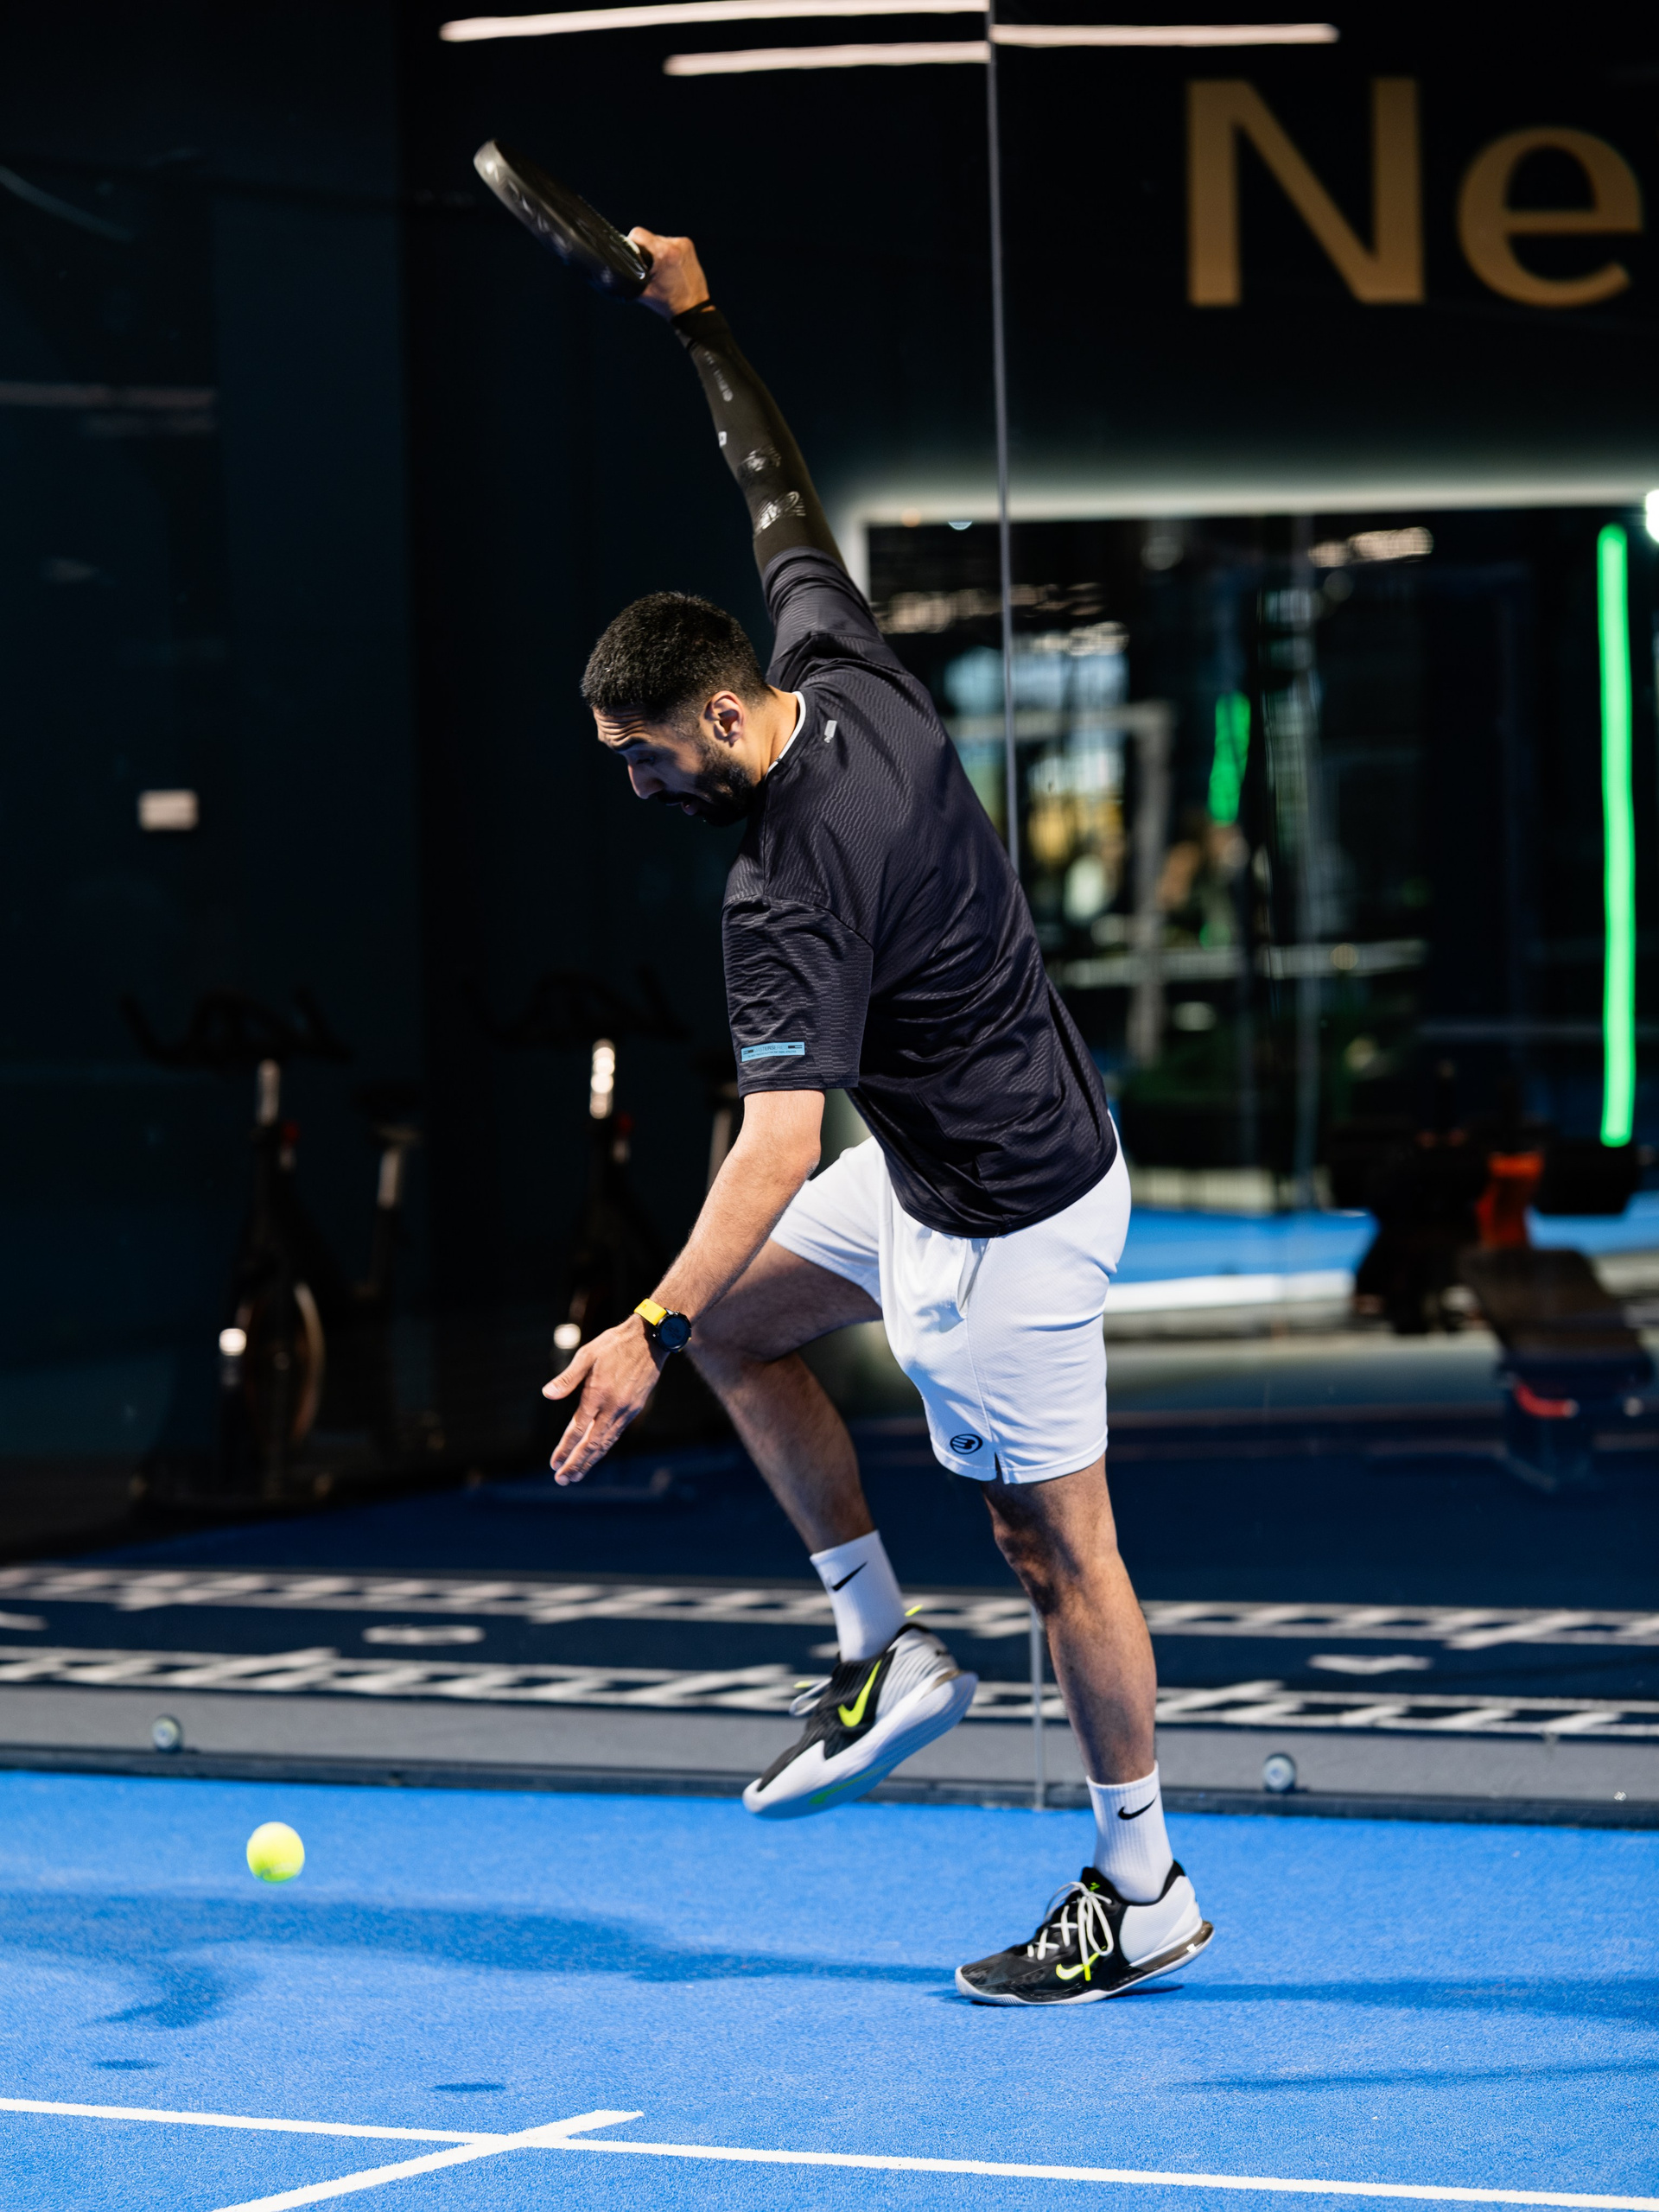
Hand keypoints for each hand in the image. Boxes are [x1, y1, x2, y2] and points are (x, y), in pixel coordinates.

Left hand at [541, 1315, 664, 1482]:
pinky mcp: (635, 1409)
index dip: (565, 1448)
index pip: (578, 1429)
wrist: (650, 1339)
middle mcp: (613, 1407)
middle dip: (577, 1463)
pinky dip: (604, 1447)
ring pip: (606, 1442)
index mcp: (598, 1394)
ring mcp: (626, 1410)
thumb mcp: (587, 1355)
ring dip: (590, 1460)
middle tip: (562, 1480)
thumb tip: (547, 1394)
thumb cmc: (614, 1344)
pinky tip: (596, 1454)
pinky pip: (616, 1434)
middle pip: (592, 1443)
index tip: (554, 1463)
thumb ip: (568, 1378)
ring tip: (577, 1475)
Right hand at [630, 227, 710, 319]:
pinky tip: (668, 265)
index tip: (633, 255)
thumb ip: (628, 274)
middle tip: (648, 268)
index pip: (638, 234)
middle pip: (649, 237)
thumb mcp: (641, 291)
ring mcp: (683, 243)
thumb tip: (616, 266)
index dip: (632, 243)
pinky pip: (669, 243)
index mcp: (664, 253)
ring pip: (659, 240)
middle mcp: (675, 244)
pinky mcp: (688, 245)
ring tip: (660, 268)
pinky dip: (666, 251)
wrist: (692, 308)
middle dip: (646, 251)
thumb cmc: (667, 302)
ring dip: (656, 251)